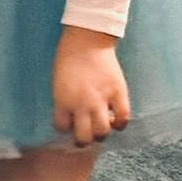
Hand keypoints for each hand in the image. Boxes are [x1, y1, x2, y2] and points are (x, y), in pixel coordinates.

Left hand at [52, 25, 130, 146]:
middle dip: (84, 140)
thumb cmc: (68, 58)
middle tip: (86, 135)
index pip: (62, 127)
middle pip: (84, 137)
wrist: (87, 40)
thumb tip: (71, 116)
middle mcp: (81, 104)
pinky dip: (120, 123)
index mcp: (62, 100)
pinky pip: (123, 118)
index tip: (68, 125)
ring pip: (103, 132)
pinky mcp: (118, 93)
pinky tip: (117, 121)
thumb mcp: (58, 82)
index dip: (65, 128)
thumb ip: (64, 100)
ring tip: (101, 127)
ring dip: (102, 133)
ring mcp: (101, 100)